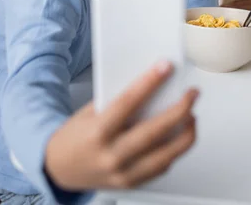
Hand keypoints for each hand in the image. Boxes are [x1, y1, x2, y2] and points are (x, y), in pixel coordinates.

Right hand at [45, 62, 198, 191]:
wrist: (59, 168)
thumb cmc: (76, 135)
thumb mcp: (90, 111)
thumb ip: (118, 101)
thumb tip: (150, 84)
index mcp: (98, 132)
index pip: (128, 103)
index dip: (149, 83)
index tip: (166, 67)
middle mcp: (111, 155)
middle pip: (154, 132)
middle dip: (179, 110)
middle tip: (192, 94)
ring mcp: (122, 173)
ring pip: (165, 156)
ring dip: (185, 134)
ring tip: (191, 116)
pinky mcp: (131, 184)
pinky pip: (160, 168)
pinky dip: (173, 151)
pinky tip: (178, 137)